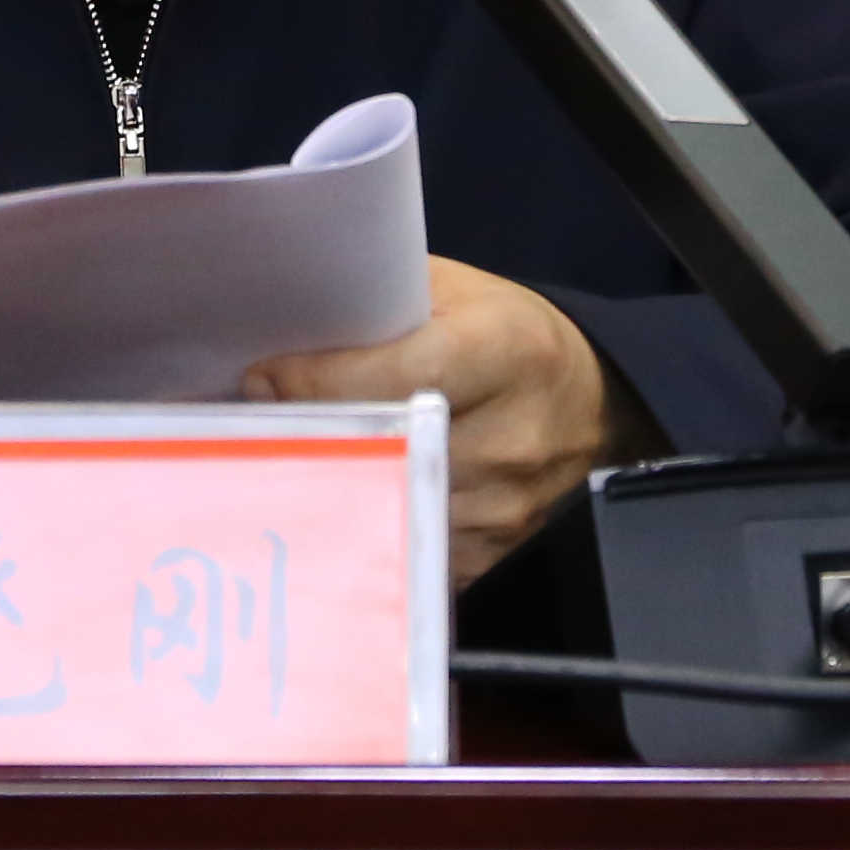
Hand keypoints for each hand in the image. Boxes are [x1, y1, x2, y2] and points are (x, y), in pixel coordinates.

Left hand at [243, 256, 616, 581]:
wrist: (593, 407)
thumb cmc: (509, 339)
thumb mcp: (457, 293)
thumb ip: (382, 305)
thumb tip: (284, 333)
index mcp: (503, 350)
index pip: (392, 376)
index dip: (317, 381)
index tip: (263, 379)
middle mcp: (511, 436)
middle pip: (383, 449)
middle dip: (311, 436)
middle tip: (256, 424)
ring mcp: (505, 507)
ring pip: (387, 505)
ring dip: (332, 484)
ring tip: (292, 457)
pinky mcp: (493, 555)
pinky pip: (407, 548)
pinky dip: (368, 525)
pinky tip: (342, 498)